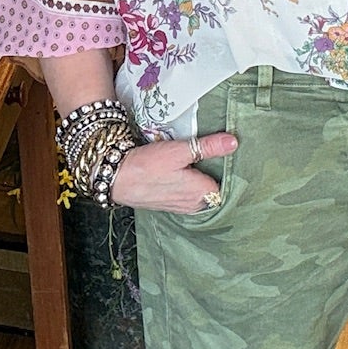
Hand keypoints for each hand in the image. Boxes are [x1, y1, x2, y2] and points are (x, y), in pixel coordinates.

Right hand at [109, 132, 237, 212]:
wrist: (115, 178)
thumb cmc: (146, 167)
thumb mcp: (179, 151)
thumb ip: (208, 147)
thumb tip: (232, 142)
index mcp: (203, 194)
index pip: (229, 181)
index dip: (230, 166)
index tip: (230, 152)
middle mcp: (196, 204)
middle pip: (217, 186)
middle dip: (217, 170)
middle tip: (216, 150)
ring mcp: (184, 206)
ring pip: (203, 189)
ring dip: (203, 175)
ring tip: (200, 157)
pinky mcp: (173, 203)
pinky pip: (190, 192)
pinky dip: (191, 181)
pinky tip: (185, 168)